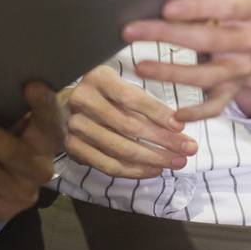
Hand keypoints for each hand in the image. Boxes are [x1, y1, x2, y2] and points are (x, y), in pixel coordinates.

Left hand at [0, 81, 64, 224]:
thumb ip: (7, 106)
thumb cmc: (5, 136)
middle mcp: (41, 168)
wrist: (2, 183)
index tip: (30, 84)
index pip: (50, 120)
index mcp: (49, 138)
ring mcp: (22, 193)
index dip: (42, 104)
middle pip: (11, 151)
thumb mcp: (13, 121)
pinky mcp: (2, 210)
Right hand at [61, 65, 197, 178]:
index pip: (131, 98)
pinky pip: (109, 165)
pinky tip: (154, 170)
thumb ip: (142, 101)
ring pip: (121, 149)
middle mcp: (83, 101)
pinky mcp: (73, 148)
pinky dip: (135, 171)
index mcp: (98, 79)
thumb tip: (176, 125)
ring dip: (154, 158)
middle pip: (129, 126)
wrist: (62, 106)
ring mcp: (75, 126)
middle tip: (188, 148)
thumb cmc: (102, 95)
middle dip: (163, 140)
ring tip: (177, 161)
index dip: (157, 113)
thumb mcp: (119, 85)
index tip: (180, 126)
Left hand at [123, 0, 250, 121]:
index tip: (165, 8)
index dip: (197, 8)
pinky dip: (195, 112)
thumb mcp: (222, 5)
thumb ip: (196, 3)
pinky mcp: (233, 92)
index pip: (227, 7)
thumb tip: (152, 2)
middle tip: (131, 30)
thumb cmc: (229, 20)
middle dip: (167, 34)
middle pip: (208, 40)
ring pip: (206, 75)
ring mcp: (243, 70)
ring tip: (140, 67)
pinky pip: (214, 107)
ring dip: (170, 73)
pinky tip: (174, 113)